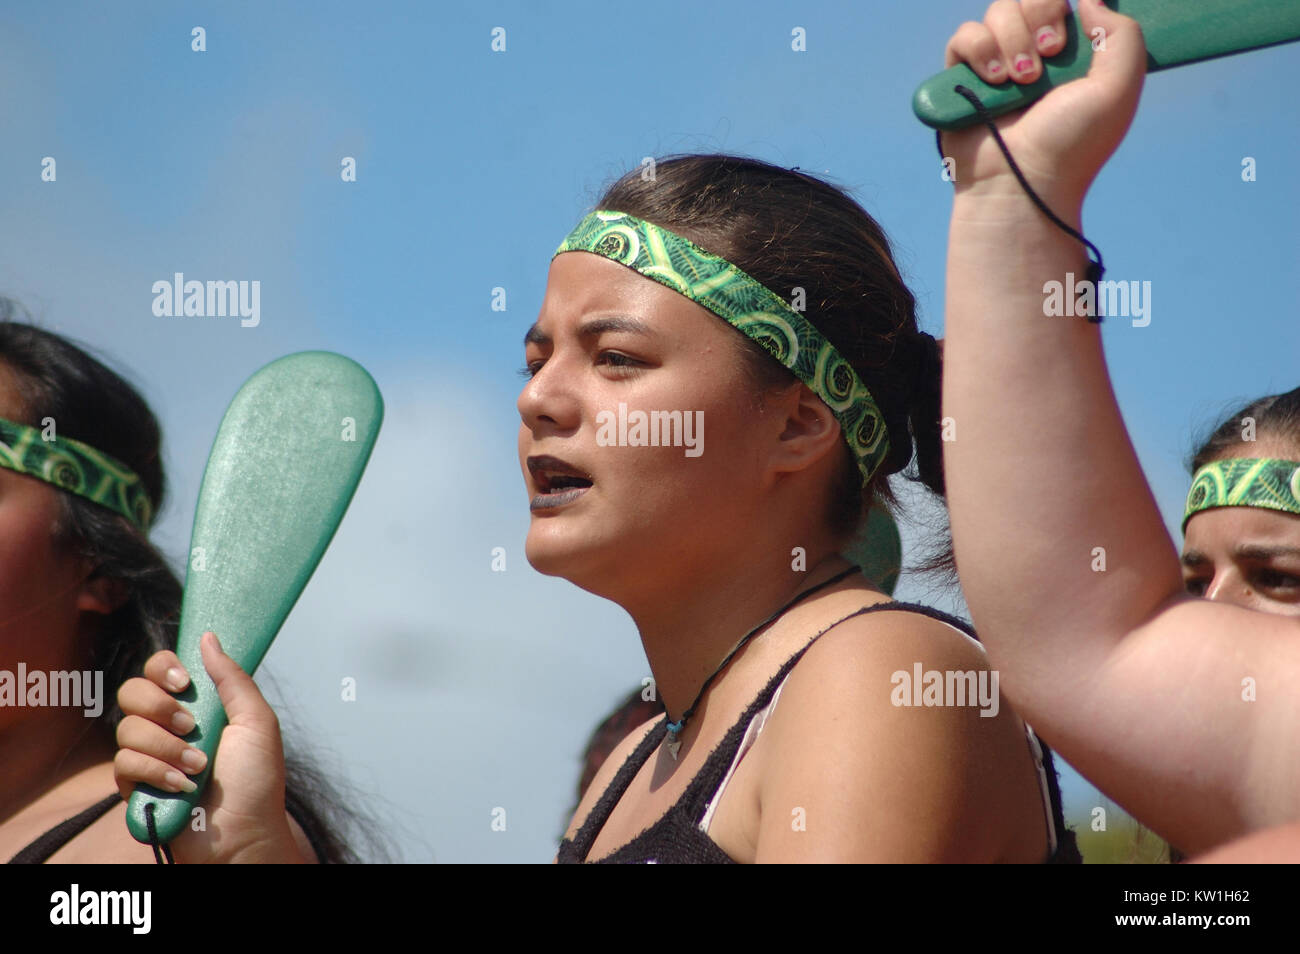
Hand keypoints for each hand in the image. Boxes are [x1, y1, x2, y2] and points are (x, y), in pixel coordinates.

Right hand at [114, 631, 304, 862]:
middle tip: (191, 726)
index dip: (162, 668)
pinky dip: (155, 773)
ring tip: (197, 767)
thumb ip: (233, 678)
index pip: (159, 669)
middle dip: (160, 707)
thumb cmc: (257, 782)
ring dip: (167, 747)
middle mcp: (168, 725)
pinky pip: (122, 764)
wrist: (244, 835)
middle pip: (131, 691)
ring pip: (126, 729)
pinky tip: (181, 786)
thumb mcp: (257, 722)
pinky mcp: (135, 787)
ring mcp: (150, 756)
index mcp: (197, 704)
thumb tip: (208, 638)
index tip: (184, 682)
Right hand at [940, 0, 1145, 207]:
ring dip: (1012, 39)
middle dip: (1041, 15)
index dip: (1063, 5)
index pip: (1064, 0)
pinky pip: (965, 36)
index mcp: (1074, 54)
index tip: (1069, 35)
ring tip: (1021, 79)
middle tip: (1048, 54)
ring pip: (999, 10)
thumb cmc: (1072, 145)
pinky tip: (994, 81)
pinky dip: (979, 50)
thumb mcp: (1119, 87)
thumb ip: (1121, 33)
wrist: (1021, 182)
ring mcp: (997, 65)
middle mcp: (1035, 54)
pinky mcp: (963, 80)